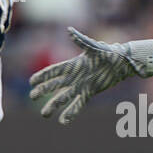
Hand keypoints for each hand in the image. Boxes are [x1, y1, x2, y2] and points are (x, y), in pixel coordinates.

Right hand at [28, 27, 152, 123]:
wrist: (121, 63)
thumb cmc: (108, 52)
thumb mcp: (95, 47)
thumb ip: (81, 41)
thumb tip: (69, 30)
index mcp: (73, 64)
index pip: (54, 71)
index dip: (43, 76)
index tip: (32, 82)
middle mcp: (74, 76)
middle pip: (55, 85)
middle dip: (44, 91)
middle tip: (32, 96)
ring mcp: (81, 85)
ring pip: (64, 97)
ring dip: (54, 105)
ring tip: (44, 115)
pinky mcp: (89, 92)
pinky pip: (78, 104)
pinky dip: (71, 112)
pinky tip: (63, 121)